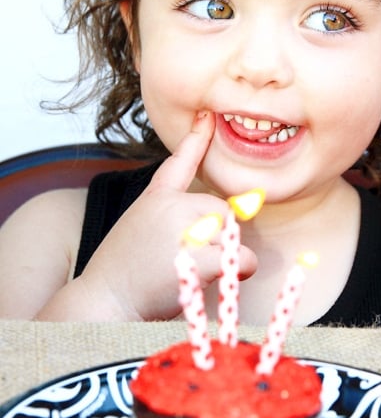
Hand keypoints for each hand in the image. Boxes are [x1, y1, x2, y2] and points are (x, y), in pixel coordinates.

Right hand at [78, 113, 257, 320]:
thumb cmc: (123, 274)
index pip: (180, 161)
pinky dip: (241, 268)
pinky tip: (222, 278)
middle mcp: (170, 205)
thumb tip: (227, 215)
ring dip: (222, 254)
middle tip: (182, 260)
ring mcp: (181, 227)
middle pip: (221, 209)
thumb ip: (173, 216)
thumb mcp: (140, 228)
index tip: (207, 115)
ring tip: (186, 272)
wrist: (102, 302)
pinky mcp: (195, 254)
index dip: (197, 137)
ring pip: (230, 232)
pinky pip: (239, 256)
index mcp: (155, 198)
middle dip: (216, 235)